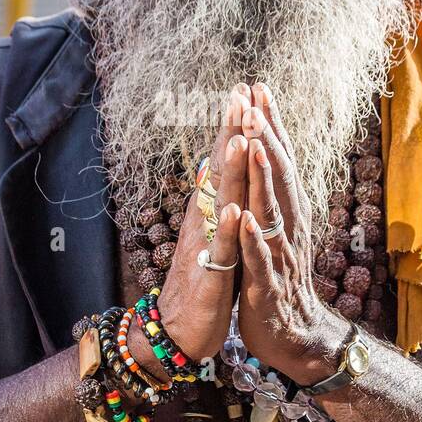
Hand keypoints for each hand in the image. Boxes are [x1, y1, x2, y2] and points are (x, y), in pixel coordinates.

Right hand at [127, 86, 249, 377]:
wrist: (175, 330)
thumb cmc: (199, 281)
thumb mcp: (211, 235)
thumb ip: (215, 201)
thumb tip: (215, 165)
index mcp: (210, 210)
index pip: (223, 160)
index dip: (234, 126)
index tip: (245, 90)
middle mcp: (205, 220)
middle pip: (219, 168)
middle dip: (231, 131)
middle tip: (239, 93)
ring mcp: (206, 245)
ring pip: (221, 202)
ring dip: (231, 169)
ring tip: (241, 135)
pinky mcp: (212, 275)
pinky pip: (222, 249)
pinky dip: (230, 228)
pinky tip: (236, 208)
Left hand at [236, 83, 349, 385]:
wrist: (294, 335)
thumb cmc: (278, 277)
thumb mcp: (274, 229)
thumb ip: (270, 192)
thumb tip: (262, 149)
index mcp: (287, 211)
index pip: (280, 159)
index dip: (271, 124)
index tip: (259, 87)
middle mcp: (288, 226)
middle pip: (279, 175)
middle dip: (266, 137)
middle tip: (255, 101)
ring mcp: (279, 255)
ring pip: (271, 210)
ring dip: (262, 176)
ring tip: (253, 142)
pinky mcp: (266, 285)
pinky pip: (259, 259)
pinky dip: (251, 238)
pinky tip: (243, 218)